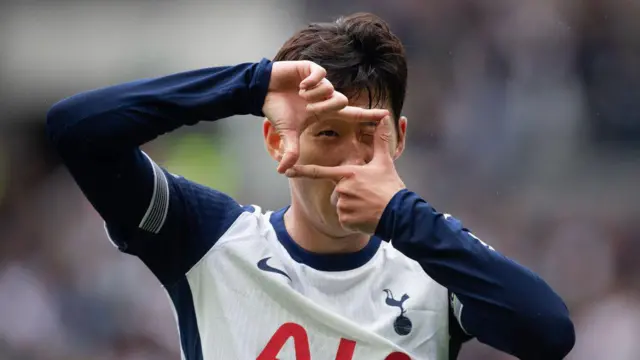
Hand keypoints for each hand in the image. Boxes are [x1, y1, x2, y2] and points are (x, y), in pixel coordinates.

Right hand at [263, 60, 388, 172]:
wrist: (262, 91)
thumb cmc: (277, 110)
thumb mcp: (286, 133)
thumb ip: (291, 151)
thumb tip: (282, 172)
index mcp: (324, 110)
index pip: (352, 113)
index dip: (368, 115)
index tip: (386, 115)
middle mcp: (326, 96)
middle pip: (342, 101)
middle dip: (325, 106)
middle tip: (308, 107)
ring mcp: (319, 82)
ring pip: (331, 89)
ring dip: (314, 95)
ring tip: (300, 95)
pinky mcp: (311, 69)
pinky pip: (320, 75)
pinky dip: (311, 82)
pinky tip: (300, 85)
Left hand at [284, 118, 405, 234]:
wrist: (399, 213)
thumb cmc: (390, 187)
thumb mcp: (385, 162)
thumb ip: (380, 140)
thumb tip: (383, 118)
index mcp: (348, 174)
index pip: (320, 171)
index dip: (302, 171)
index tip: (287, 171)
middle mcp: (342, 189)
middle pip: (336, 192)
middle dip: (348, 195)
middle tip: (367, 196)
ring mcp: (342, 205)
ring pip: (340, 206)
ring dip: (352, 207)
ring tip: (368, 206)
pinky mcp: (345, 220)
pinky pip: (344, 220)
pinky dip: (354, 220)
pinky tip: (366, 217)